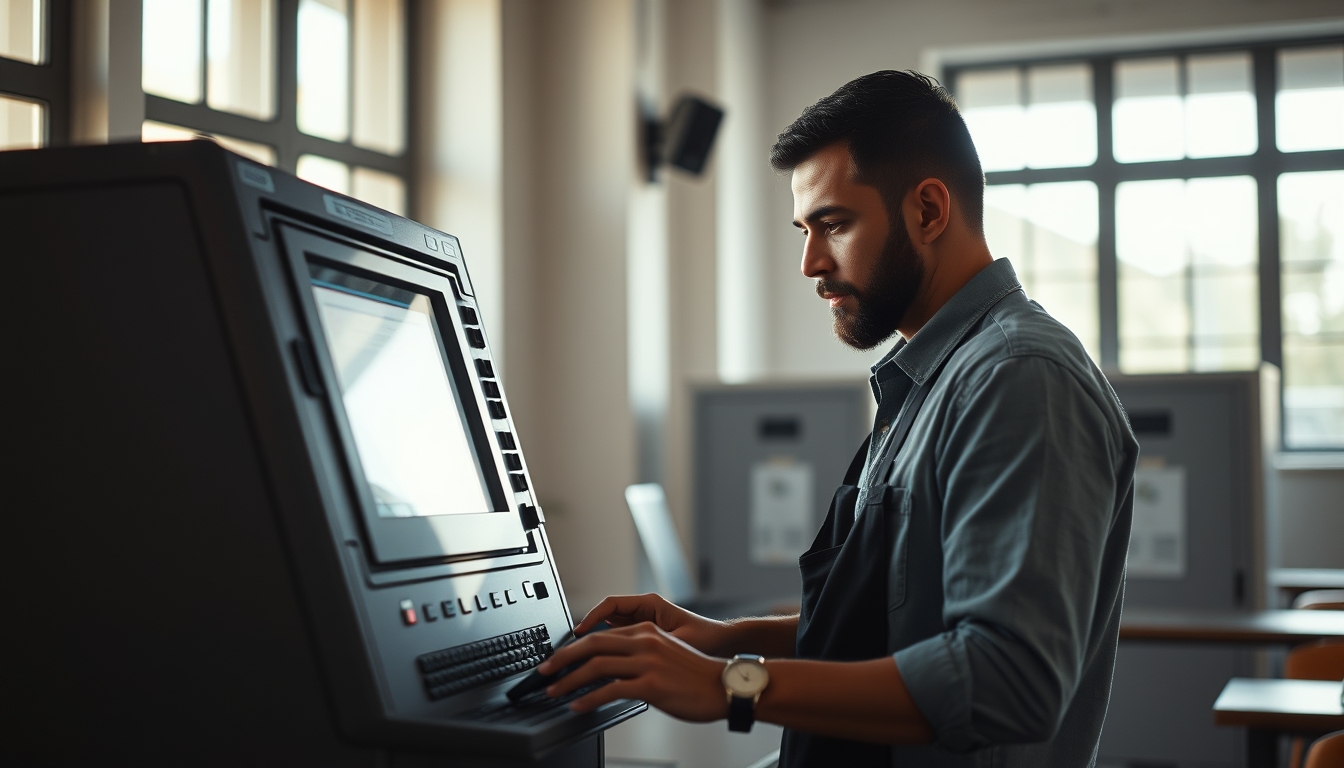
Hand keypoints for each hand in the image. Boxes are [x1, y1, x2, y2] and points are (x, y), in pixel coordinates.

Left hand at [538, 621, 728, 721]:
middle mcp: (644, 642)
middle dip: (562, 659)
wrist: (724, 686)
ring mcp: (647, 662)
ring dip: (569, 681)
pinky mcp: (651, 684)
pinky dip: (589, 698)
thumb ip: (639, 655)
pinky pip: (611, 690)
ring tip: (554, 692)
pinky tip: (578, 705)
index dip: (574, 647)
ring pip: (596, 666)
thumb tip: (610, 669)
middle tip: (544, 672)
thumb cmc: (697, 675)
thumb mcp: (665, 654)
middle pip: (591, 644)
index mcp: (646, 631)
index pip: (600, 635)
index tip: (558, 659)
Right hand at [576, 593, 733, 655]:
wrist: (723, 645)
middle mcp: (644, 612)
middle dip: (587, 632)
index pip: (611, 605)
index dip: (592, 617)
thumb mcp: (680, 640)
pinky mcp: (645, 638)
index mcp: (650, 605)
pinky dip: (608, 651)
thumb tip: (629, 651)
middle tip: (571, 648)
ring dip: (595, 643)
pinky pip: (619, 641)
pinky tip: (599, 666)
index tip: (580, 631)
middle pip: (605, 617)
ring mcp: (643, 624)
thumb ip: (656, 644)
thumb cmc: (707, 638)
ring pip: (610, 630)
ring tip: (581, 659)